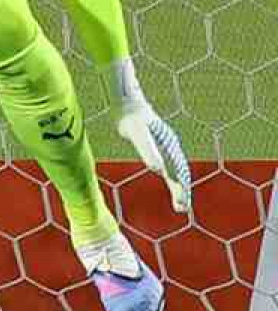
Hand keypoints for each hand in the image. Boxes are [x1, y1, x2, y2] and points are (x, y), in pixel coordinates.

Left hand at [116, 98, 191, 213]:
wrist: (127, 102)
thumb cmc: (131, 118)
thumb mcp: (138, 134)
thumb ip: (148, 151)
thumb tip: (157, 170)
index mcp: (169, 147)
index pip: (178, 172)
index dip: (180, 189)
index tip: (181, 204)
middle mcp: (170, 146)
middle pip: (180, 172)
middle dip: (182, 190)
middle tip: (182, 208)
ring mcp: (164, 145)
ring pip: (175, 168)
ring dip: (178, 184)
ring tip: (179, 202)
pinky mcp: (155, 143)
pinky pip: (167, 162)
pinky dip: (170, 173)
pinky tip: (166, 177)